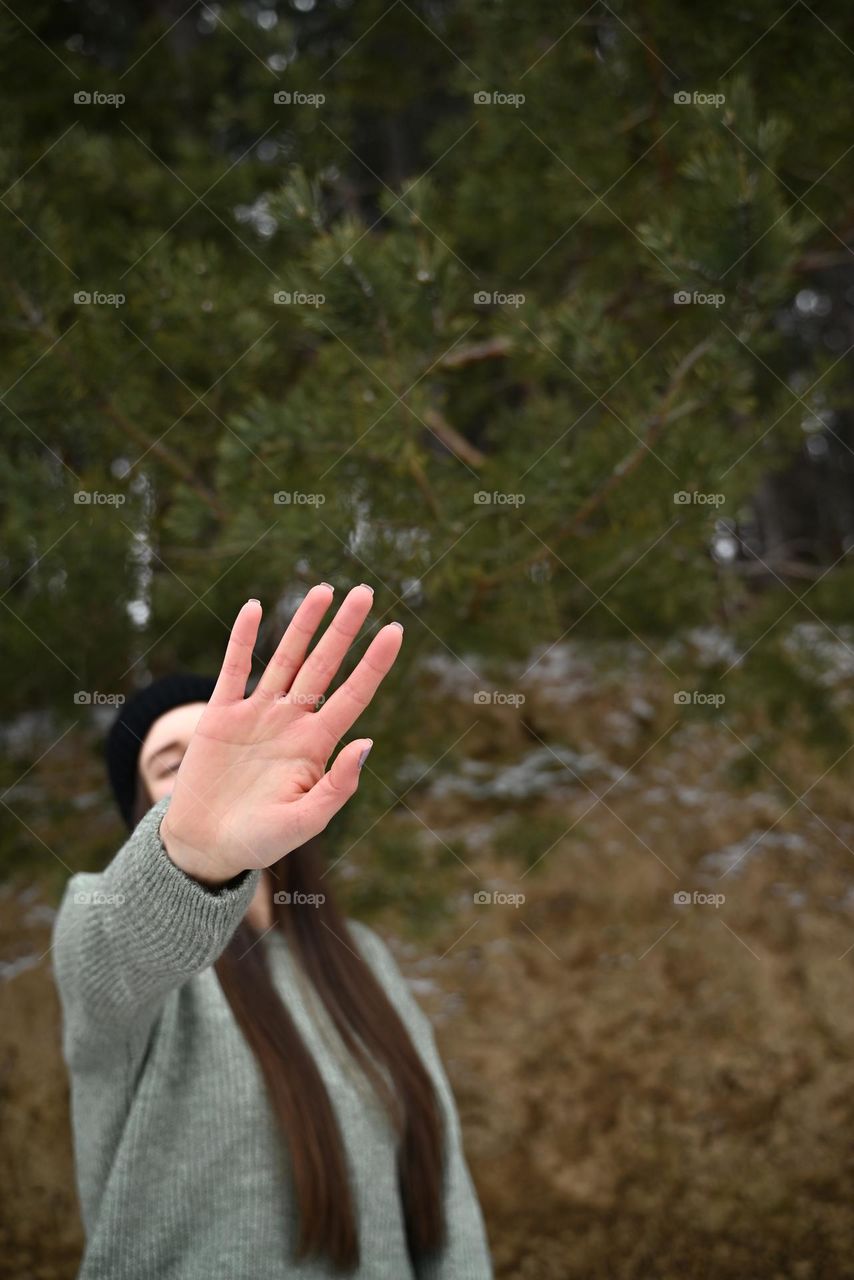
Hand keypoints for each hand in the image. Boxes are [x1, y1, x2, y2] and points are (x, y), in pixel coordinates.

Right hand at [159, 583, 402, 883]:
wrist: (205, 847)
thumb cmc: (260, 840)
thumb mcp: (304, 822)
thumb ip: (337, 786)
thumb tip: (367, 742)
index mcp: (316, 746)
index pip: (353, 694)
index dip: (374, 664)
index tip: (396, 631)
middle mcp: (291, 722)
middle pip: (323, 665)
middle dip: (343, 629)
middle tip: (365, 591)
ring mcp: (257, 715)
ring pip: (285, 659)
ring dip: (303, 624)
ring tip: (323, 590)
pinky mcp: (221, 715)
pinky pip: (235, 669)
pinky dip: (243, 638)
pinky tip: (255, 607)